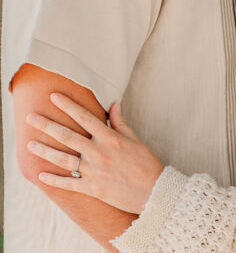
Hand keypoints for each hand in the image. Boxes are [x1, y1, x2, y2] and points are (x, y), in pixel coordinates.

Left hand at [26, 93, 163, 214]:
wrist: (153, 191)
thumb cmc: (146, 163)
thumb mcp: (135, 140)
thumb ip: (120, 123)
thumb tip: (114, 104)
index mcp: (110, 139)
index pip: (85, 118)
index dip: (68, 106)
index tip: (54, 96)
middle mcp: (99, 153)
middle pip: (68, 136)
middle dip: (47, 125)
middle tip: (30, 118)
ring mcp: (94, 172)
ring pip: (63, 159)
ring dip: (44, 151)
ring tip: (29, 144)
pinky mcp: (92, 189)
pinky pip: (68, 183)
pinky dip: (54, 180)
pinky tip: (41, 175)